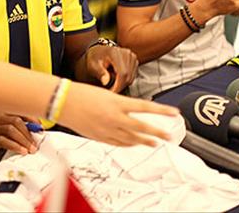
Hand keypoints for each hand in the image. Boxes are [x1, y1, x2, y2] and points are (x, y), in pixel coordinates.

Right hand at [0, 113, 36, 162]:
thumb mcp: (4, 131)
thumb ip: (16, 128)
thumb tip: (35, 132)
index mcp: (1, 113)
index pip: (19, 112)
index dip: (32, 118)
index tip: (40, 127)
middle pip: (16, 121)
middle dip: (29, 132)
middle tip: (36, 143)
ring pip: (11, 130)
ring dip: (24, 140)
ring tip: (31, 149)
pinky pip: (4, 140)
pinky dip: (15, 146)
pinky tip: (21, 151)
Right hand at [58, 82, 177, 146]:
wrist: (63, 102)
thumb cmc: (82, 94)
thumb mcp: (106, 95)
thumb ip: (120, 105)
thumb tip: (130, 111)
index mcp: (118, 103)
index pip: (146, 107)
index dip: (162, 111)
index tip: (174, 113)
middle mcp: (115, 118)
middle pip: (142, 127)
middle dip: (158, 132)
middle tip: (170, 136)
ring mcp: (108, 129)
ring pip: (132, 138)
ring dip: (145, 141)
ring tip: (155, 142)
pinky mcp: (100, 137)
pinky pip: (119, 143)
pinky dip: (129, 144)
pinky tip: (135, 144)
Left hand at [84, 45, 137, 92]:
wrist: (99, 51)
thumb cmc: (95, 59)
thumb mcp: (93, 65)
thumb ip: (99, 72)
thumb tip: (105, 82)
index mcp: (115, 53)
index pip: (122, 73)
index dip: (118, 85)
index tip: (111, 93)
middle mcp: (126, 53)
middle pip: (128, 76)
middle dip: (119, 87)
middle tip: (110, 92)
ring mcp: (132, 56)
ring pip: (131, 77)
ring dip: (122, 85)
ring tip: (112, 85)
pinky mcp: (134, 60)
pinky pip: (133, 76)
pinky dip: (125, 81)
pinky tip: (116, 80)